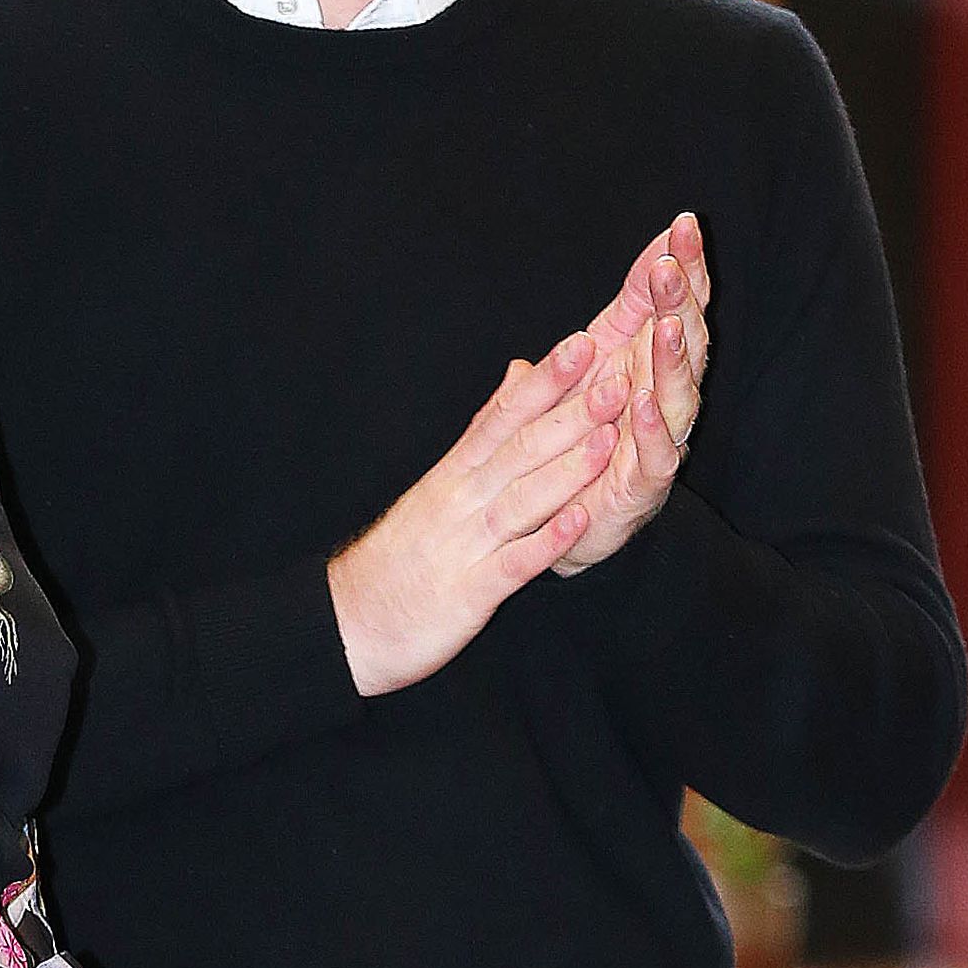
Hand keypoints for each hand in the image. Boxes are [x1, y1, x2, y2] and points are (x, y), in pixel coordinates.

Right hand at [327, 330, 627, 696]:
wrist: (351, 624)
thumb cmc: (403, 555)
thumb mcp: (440, 485)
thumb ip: (484, 435)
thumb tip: (517, 378)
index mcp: (455, 474)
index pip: (503, 416)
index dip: (544, 381)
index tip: (582, 344)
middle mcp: (460, 501)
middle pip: (519, 449)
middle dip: (569, 415)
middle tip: (616, 380)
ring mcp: (464, 546)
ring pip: (520, 499)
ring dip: (566, 470)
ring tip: (608, 440)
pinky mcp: (468, 593)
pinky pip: (511, 564)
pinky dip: (544, 543)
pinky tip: (577, 524)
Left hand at [555, 225, 710, 574]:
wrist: (556, 519)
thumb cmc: (577, 437)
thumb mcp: (583, 366)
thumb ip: (614, 316)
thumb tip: (646, 255)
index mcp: (647, 362)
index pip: (673, 304)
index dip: (683, 265)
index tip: (683, 225)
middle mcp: (662, 395)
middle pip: (685, 339)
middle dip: (681, 301)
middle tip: (672, 264)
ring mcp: (657, 439)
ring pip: (678, 394)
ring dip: (674, 359)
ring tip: (668, 326)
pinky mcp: (642, 484)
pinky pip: (656, 455)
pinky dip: (651, 429)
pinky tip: (642, 401)